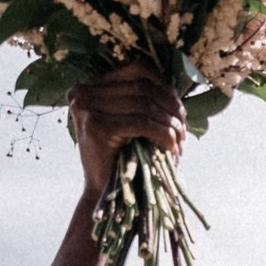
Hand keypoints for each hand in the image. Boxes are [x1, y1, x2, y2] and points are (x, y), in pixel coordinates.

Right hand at [67, 62, 186, 195]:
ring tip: (180, 142)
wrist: (104, 195)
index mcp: (89, 86)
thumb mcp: (130, 122)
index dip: (166, 88)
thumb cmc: (123, 158)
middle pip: (143, 87)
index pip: (137, 70)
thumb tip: (176, 87)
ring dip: (170, 123)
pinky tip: (172, 148)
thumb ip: (144, 100)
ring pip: (145, 104)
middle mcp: (82, 92)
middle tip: (183, 131)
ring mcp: (85, 108)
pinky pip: (142, 122)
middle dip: (171, 108)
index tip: (180, 112)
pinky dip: (163, 134)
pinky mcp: (95, 126)